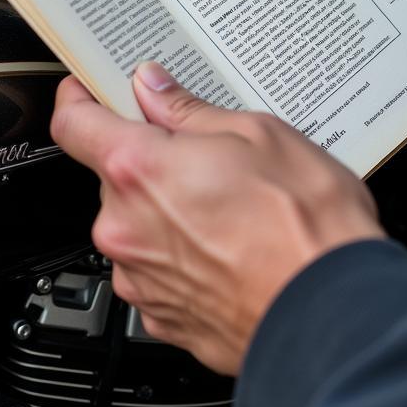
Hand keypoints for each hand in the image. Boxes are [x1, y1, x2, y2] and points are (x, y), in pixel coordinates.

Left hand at [49, 63, 385, 374]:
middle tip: (207, 154)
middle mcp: (124, 227)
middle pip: (114, 175)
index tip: (89, 89)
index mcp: (139, 169)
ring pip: (137, 224)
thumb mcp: (258, 135)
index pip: (73, 122)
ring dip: (168, 210)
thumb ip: (190, 112)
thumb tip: (156, 90)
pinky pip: (157, 269)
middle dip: (151, 160)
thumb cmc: (304, 228)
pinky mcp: (161, 317)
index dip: (78, 98)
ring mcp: (140, 278)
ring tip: (232, 208)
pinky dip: (182, 255)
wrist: (332, 316)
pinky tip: (230, 247)